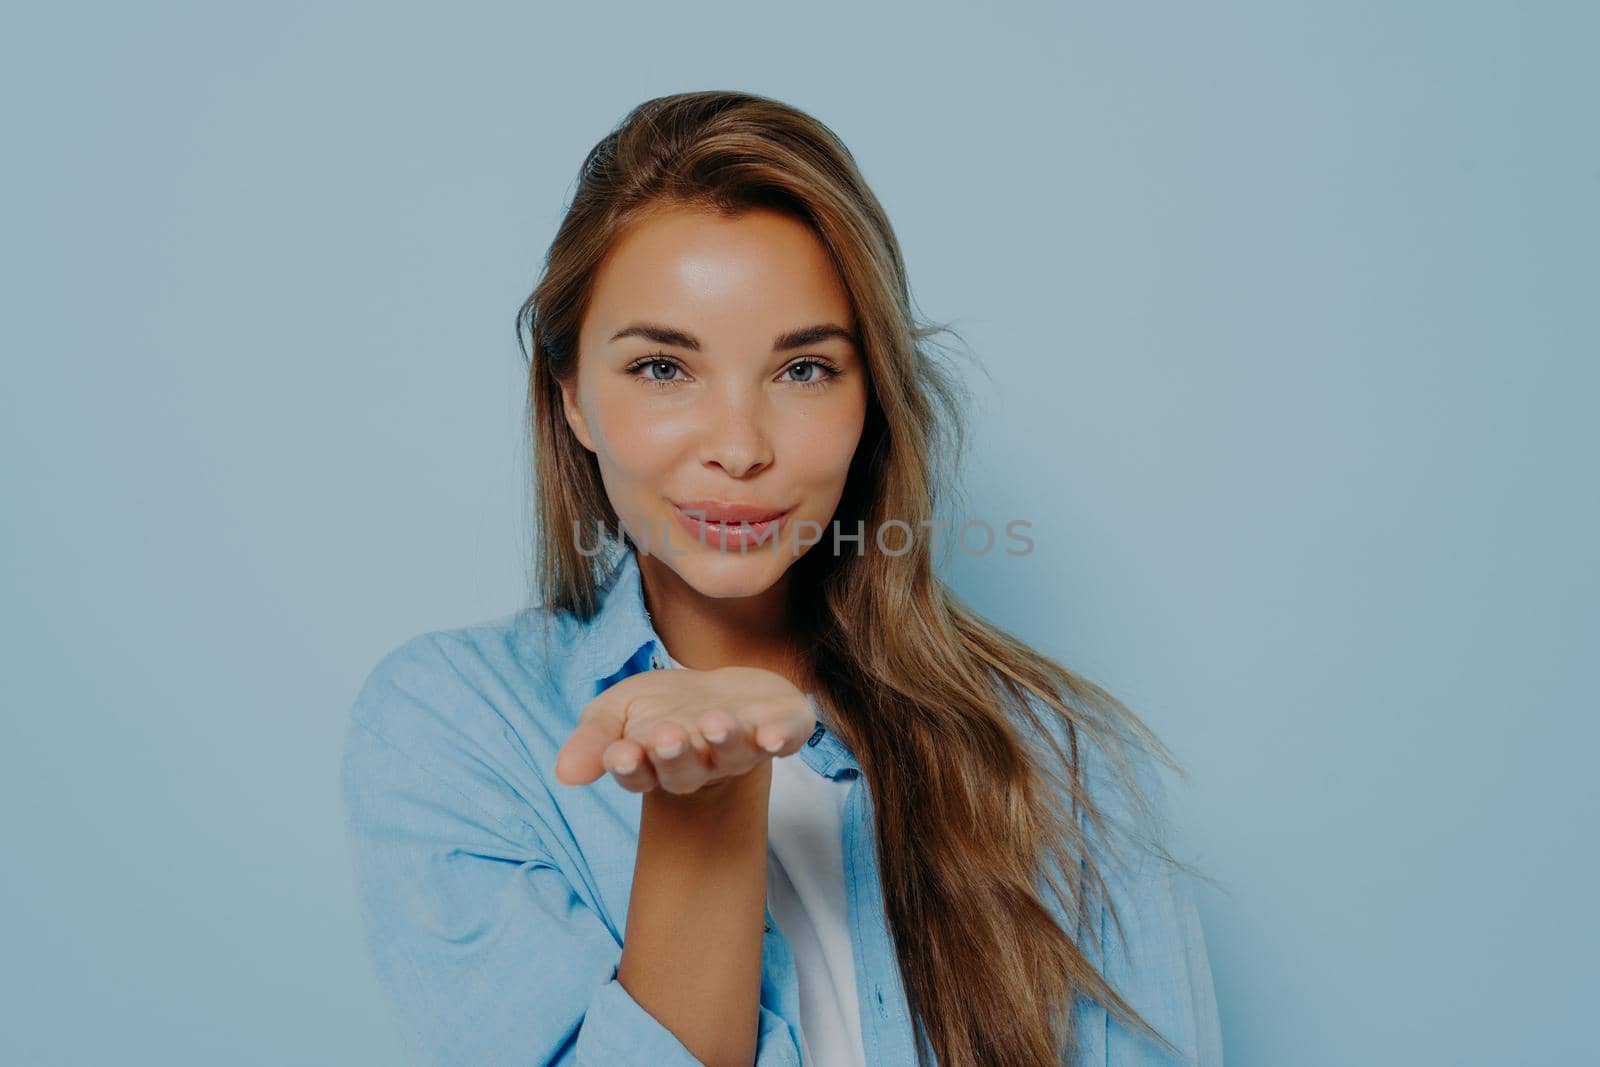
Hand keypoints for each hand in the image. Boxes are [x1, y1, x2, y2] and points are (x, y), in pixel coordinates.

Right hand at [553, 665, 817, 794]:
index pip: (637, 773)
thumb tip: (563, 773)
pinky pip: (784, 741)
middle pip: (685, 771)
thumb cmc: (662, 707)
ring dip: (724, 741)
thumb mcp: (616, 712)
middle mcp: (700, 765)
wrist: (721, 692)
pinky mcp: (780, 732)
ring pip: (733, 756)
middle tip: (666, 736)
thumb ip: (591, 739)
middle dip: (676, 755)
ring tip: (714, 722)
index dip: (629, 766)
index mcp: (655, 764)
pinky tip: (773, 735)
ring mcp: (742, 751)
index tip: (620, 754)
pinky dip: (780, 739)